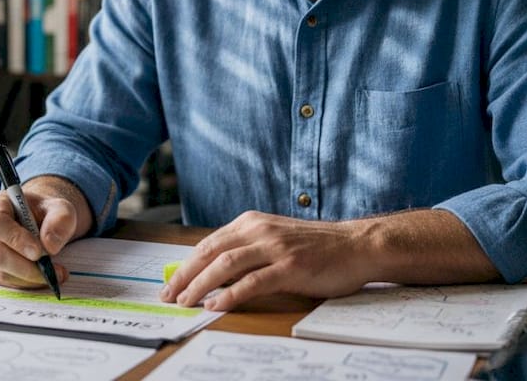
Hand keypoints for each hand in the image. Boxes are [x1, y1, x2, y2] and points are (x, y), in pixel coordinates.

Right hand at [0, 175, 91, 288]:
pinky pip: (2, 281)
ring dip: (29, 278)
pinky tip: (41, 276)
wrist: (39, 220)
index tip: (39, 252)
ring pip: (0, 271)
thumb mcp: (61, 209)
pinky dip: (25, 283)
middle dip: (26, 267)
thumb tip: (50, 246)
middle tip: (53, 271)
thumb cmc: (46, 212)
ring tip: (54, 274)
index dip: (15, 239)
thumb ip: (60, 221)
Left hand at [159, 211, 372, 311]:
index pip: (209, 243)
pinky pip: (253, 281)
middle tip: (170, 295)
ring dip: (201, 284)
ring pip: (225, 264)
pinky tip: (216, 305)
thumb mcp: (276, 240)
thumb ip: (248, 250)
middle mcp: (260, 229)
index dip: (186, 264)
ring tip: (186, 302)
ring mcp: (275, 247)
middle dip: (185, 275)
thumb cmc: (317, 247)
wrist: (357, 245)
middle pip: (210, 252)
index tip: (171, 283)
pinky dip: (230, 294)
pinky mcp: (290, 266)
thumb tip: (214, 273)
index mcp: (253, 221)